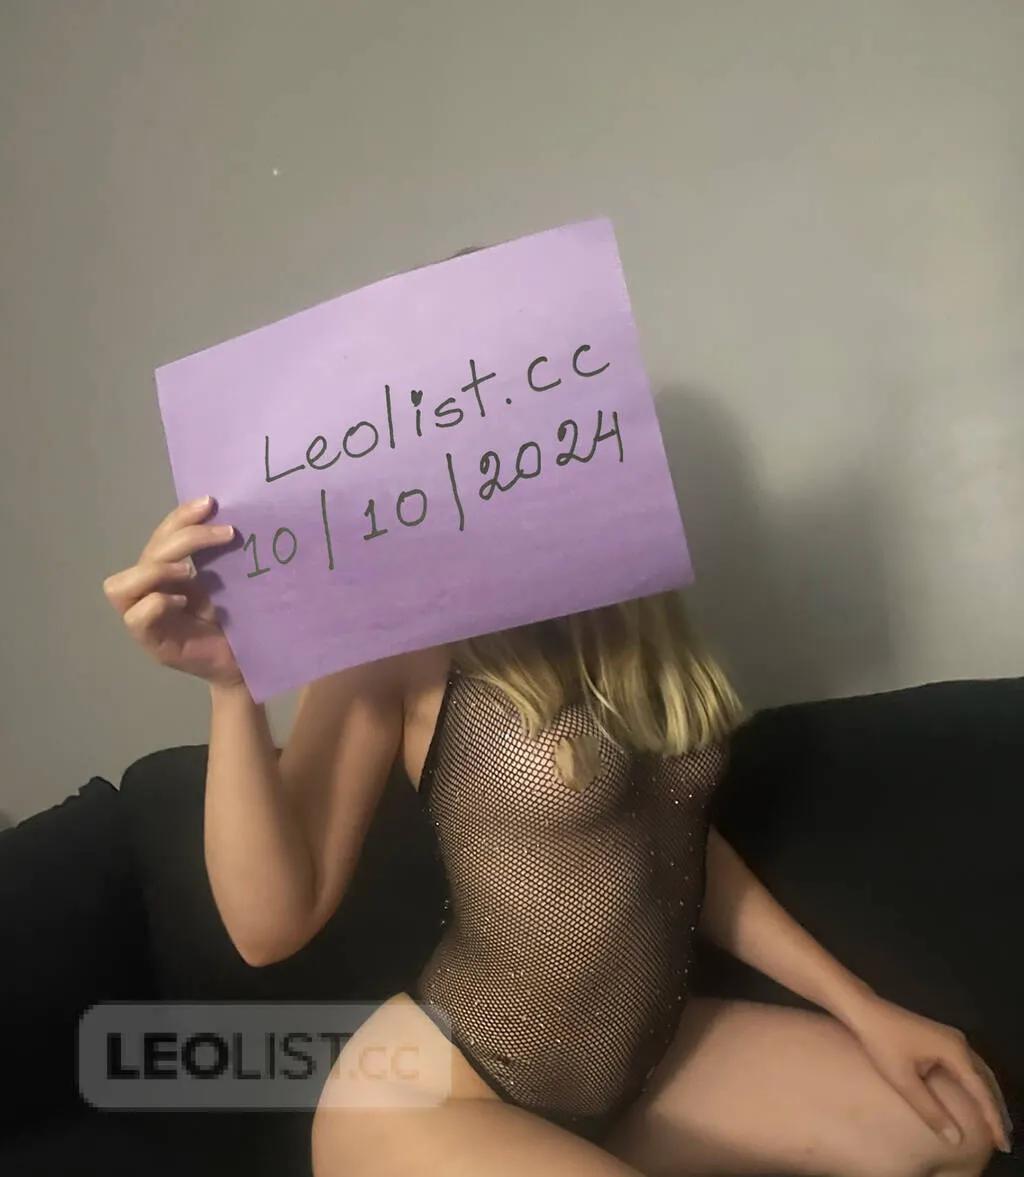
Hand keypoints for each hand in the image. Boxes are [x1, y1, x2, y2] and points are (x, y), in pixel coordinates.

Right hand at [104, 496, 242, 687]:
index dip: (180, 516)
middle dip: (183, 537)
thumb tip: (227, 514)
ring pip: (122, 585)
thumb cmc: (240, 621)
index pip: (161, 535)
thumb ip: (219, 554)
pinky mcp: (154, 644)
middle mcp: (152, 590)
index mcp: (168, 572)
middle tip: (226, 534)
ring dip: (156, 570)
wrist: (249, 662)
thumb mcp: (229, 580)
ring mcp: (147, 619)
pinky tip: (184, 602)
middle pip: (147, 554)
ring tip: (190, 572)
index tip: (211, 503)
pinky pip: (136, 617)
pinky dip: (157, 603)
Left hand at [843, 994, 1011, 1153]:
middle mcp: (959, 1042)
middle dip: (996, 1110)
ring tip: (994, 1124)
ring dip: (987, 1097)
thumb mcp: (903, 1080)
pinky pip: (968, 1066)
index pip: (981, 1091)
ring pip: (979, 1072)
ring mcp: (950, 1037)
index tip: (1003, 1144)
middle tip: (1003, 1140)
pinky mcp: (940, 1038)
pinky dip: (975, 1085)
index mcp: (954, 1051)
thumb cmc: (880, 1043)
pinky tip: (973, 1098)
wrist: (864, 1010)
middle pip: (986, 1080)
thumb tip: (956, 1139)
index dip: (993, 1119)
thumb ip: (930, 1110)